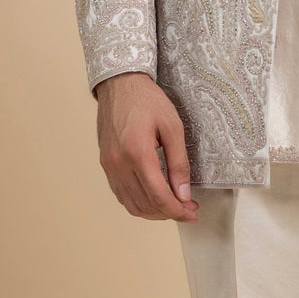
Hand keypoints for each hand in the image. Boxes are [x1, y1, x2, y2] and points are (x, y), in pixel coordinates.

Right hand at [93, 72, 199, 220]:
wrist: (119, 84)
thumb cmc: (147, 100)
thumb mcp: (173, 127)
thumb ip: (179, 163)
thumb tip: (184, 194)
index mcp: (137, 153)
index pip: (159, 196)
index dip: (178, 211)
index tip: (193, 213)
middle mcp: (119, 164)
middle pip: (145, 205)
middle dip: (170, 213)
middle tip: (189, 209)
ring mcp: (109, 166)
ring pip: (132, 205)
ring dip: (154, 212)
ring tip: (174, 206)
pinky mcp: (105, 164)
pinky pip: (121, 194)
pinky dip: (139, 203)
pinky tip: (154, 198)